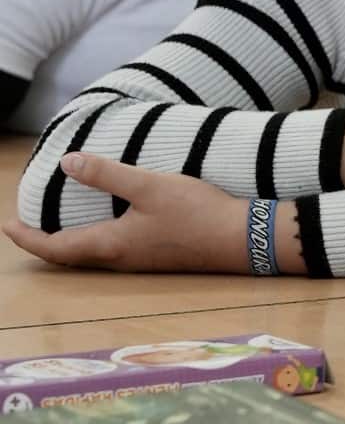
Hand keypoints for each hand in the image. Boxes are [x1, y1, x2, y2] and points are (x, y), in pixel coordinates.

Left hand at [2, 155, 250, 272]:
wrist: (242, 240)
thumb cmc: (196, 213)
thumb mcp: (150, 187)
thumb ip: (107, 174)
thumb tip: (67, 162)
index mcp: (110, 244)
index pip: (54, 247)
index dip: (25, 238)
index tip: (6, 226)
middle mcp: (119, 259)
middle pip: (69, 256)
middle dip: (43, 243)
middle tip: (26, 227)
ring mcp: (140, 261)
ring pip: (90, 256)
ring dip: (68, 242)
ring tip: (59, 224)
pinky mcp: (158, 256)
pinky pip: (111, 252)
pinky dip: (93, 241)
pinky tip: (106, 225)